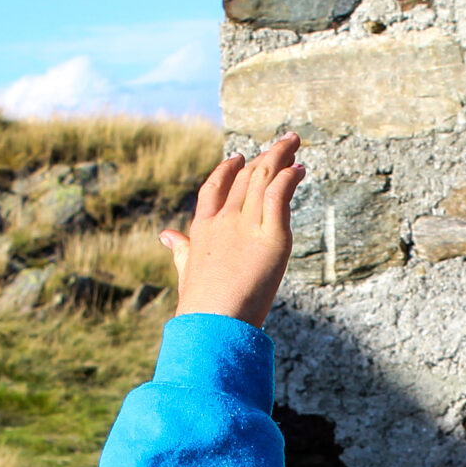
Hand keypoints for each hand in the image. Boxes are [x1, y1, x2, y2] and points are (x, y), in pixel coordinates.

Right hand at [162, 133, 303, 327]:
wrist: (212, 323)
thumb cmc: (199, 307)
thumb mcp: (186, 271)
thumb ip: (181, 250)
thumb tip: (166, 235)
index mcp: (203, 228)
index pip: (215, 188)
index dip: (227, 169)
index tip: (240, 156)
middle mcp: (224, 220)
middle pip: (245, 177)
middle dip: (265, 157)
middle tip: (283, 143)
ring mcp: (246, 226)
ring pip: (264, 179)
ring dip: (281, 157)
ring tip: (294, 143)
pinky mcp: (271, 237)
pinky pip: (279, 196)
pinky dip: (290, 178)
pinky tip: (299, 170)